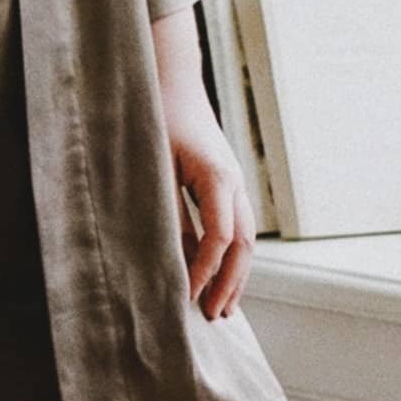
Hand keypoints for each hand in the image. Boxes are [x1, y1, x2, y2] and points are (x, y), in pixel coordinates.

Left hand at [159, 70, 253, 317]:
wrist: (172, 84)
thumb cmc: (157, 120)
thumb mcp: (153, 166)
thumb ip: (164, 210)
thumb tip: (169, 258)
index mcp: (216, 177)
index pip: (220, 236)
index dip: (204, 270)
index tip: (185, 296)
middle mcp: (234, 182)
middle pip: (243, 244)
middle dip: (230, 283)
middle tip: (214, 317)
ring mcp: (235, 183)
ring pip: (246, 238)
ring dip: (236, 275)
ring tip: (224, 308)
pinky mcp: (227, 184)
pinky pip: (238, 227)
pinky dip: (231, 257)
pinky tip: (218, 277)